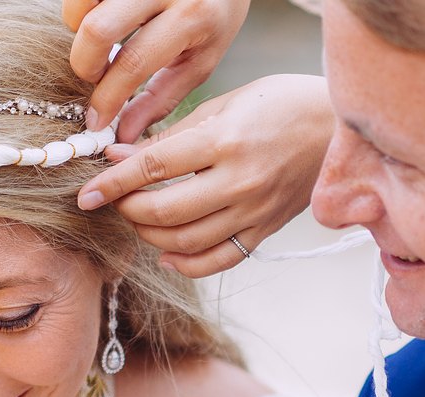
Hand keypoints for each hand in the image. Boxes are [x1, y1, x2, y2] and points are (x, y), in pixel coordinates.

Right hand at [63, 0, 250, 141]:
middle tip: (95, 76)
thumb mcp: (200, 61)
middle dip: (85, 63)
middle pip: (98, 29)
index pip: (134, 63)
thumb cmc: (213, 17)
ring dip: (79, 29)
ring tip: (99, 41)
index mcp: (191, 18)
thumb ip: (162, 98)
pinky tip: (100, 16)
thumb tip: (124, 134)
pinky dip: (81, 9)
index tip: (95, 120)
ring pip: (82, 5)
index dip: (107, 97)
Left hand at [78, 74, 331, 276]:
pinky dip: (186, 264)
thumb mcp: (226, 104)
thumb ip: (173, 134)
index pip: (153, 169)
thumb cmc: (282, 104)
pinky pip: (218, 261)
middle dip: (128, 210)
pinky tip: (167, 253)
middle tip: (114, 199)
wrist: (338, 130)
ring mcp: (253, 212)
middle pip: (164, 212)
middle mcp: (239, 182)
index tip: (86, 193)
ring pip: (186, 242)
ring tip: (138, 218)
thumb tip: (120, 155)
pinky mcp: (265, 230)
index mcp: (225, 142)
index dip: (112, 183)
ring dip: (150, 236)